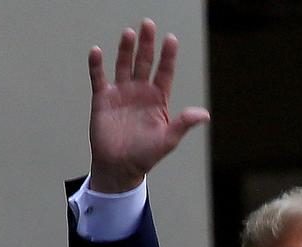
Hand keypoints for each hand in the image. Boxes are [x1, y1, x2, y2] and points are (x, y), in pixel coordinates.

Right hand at [87, 19, 209, 192]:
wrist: (119, 167)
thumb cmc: (145, 156)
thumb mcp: (167, 140)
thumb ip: (183, 124)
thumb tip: (204, 115)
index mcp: (157, 99)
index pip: (165, 72)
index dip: (168, 56)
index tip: (171, 40)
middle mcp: (140, 92)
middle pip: (145, 62)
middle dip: (147, 44)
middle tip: (149, 25)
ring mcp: (121, 94)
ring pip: (124, 65)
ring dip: (125, 50)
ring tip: (129, 34)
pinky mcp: (103, 100)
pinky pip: (99, 78)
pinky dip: (97, 66)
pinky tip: (97, 52)